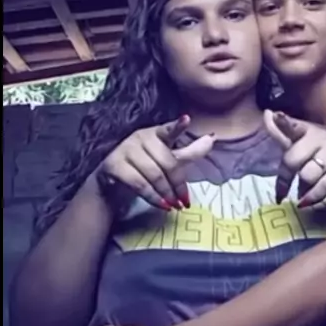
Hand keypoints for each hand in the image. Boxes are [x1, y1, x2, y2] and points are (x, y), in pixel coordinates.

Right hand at [95, 115, 214, 211]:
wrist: (112, 185)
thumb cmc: (143, 168)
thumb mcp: (168, 160)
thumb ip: (190, 151)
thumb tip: (212, 139)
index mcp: (155, 133)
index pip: (168, 129)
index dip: (177, 126)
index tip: (187, 119)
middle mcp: (140, 137)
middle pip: (167, 162)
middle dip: (178, 184)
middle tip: (185, 200)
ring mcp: (125, 149)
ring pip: (154, 175)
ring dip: (167, 193)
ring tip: (175, 205)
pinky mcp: (114, 165)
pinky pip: (139, 184)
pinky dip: (153, 197)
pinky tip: (163, 205)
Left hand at [264, 110, 325, 207]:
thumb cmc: (318, 155)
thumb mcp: (299, 144)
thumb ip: (281, 132)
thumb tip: (267, 113)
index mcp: (308, 130)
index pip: (294, 126)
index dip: (285, 122)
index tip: (276, 116)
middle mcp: (323, 137)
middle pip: (294, 159)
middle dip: (290, 174)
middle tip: (292, 182)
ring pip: (308, 174)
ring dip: (302, 188)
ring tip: (302, 192)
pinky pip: (325, 185)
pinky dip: (313, 196)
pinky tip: (307, 201)